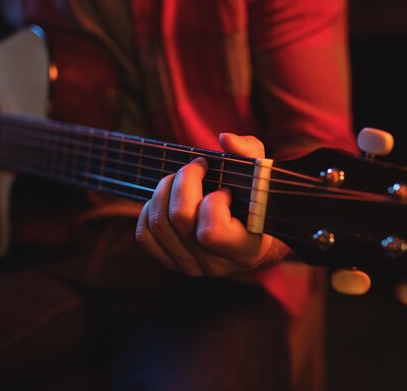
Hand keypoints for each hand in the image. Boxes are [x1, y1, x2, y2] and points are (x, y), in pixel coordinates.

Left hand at [135, 133, 290, 276]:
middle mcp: (216, 264)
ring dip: (164, 190)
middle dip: (184, 180)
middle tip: (196, 167)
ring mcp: (191, 267)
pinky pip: (145, 235)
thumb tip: (225, 139)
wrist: (249, 239)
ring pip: (159, 223)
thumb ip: (249, 154)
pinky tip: (165, 198)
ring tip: (179, 178)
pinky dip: (149, 210)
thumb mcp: (261, 177)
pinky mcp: (171, 262)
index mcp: (245, 250)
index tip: (225, 190)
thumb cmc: (257, 204)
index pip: (211, 232)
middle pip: (180, 218)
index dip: (214, 202)